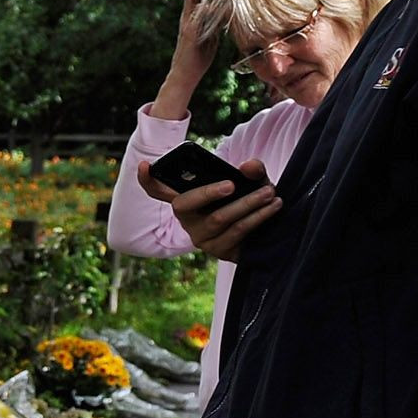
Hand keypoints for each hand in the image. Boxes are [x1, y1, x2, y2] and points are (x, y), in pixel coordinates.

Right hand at [135, 156, 279, 260]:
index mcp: (188, 199)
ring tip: (269, 193)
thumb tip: (249, 167)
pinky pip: (236, 233)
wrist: (270, 230)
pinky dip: (257, 218)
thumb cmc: (251, 199)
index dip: (148, 180)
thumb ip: (251, 171)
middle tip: (232, 184)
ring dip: (247, 204)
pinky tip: (273, 207)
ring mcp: (201, 237)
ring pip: (218, 219)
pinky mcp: (219, 251)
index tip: (144, 165)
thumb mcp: (252, 182)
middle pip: (184, 204)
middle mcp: (188, 219)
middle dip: (207, 193)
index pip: (159, 191)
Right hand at [155, 0, 219, 115]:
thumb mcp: (210, 36)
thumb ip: (215, 24)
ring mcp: (187, 22)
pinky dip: (212, 6)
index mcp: (191, 15)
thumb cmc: (198, 59)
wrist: (185, 75)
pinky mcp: (190, 31)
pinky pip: (199, 12)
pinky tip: (226, 8)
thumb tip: (229, 15)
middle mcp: (187, 15)